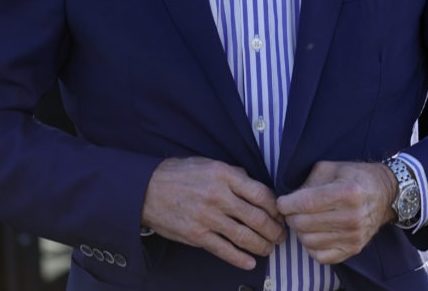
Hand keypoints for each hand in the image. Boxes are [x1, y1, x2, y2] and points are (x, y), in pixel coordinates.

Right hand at [141, 157, 285, 269]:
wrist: (147, 189)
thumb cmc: (179, 174)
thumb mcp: (208, 164)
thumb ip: (233, 174)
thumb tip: (254, 185)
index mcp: (224, 175)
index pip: (261, 194)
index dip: (275, 208)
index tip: (280, 215)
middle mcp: (218, 196)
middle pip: (258, 218)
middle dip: (274, 231)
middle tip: (280, 236)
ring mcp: (208, 217)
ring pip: (245, 237)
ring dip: (262, 246)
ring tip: (269, 249)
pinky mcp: (197, 235)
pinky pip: (225, 251)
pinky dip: (241, 259)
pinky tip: (250, 262)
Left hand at [276, 161, 395, 264]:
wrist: (385, 194)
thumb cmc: (354, 177)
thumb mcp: (331, 168)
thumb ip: (309, 182)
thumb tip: (290, 199)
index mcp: (347, 192)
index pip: (306, 203)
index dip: (287, 204)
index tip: (282, 202)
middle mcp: (352, 217)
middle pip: (304, 223)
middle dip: (290, 216)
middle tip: (291, 210)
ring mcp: (354, 236)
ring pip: (309, 241)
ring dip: (300, 231)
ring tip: (303, 220)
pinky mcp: (354, 249)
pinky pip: (321, 256)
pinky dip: (311, 247)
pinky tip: (314, 234)